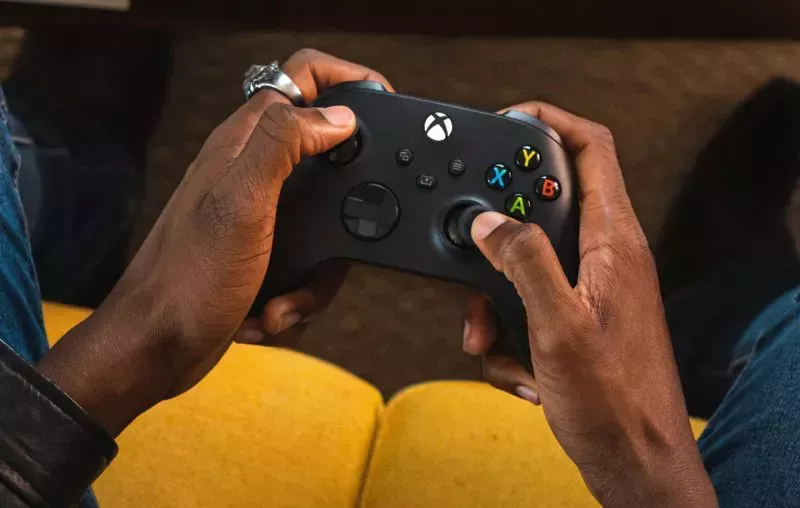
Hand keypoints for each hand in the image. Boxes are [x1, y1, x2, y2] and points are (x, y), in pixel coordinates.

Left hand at [36, 49, 392, 435]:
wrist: (158, 349)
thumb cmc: (187, 279)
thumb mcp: (241, 201)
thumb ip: (284, 145)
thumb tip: (337, 115)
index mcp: (244, 145)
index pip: (301, 79)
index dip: (345, 82)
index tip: (381, 109)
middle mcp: (251, 173)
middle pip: (327, 158)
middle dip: (346, 207)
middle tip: (350, 232)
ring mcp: (259, 217)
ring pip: (326, 227)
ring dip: (316, 276)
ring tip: (284, 300)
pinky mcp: (263, 255)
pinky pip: (309, 267)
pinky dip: (298, 296)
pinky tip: (269, 310)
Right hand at [463, 103, 716, 506]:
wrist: (634, 462)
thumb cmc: (614, 402)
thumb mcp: (558, 325)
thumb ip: (521, 261)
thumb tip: (486, 221)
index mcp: (613, 241)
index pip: (589, 147)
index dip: (548, 121)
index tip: (503, 121)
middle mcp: (603, 257)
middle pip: (539, 207)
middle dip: (496, 237)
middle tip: (475, 261)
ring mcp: (587, 290)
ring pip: (521, 264)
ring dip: (495, 300)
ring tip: (496, 340)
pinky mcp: (573, 321)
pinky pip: (524, 307)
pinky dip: (508, 337)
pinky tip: (519, 370)